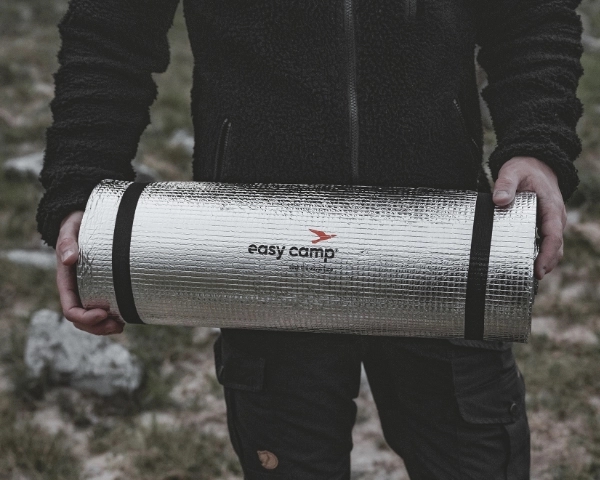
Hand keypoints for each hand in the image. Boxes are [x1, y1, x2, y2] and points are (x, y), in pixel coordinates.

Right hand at [56, 210, 123, 334]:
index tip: (103, 313)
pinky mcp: (104, 286)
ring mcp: (90, 290)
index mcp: (67, 281)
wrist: (86, 220)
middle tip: (118, 326)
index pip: (71, 309)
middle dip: (98, 327)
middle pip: (82, 320)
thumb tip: (69, 259)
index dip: (85, 317)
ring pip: (94, 319)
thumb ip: (67, 242)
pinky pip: (106, 308)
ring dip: (106, 327)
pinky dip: (114, 316)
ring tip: (122, 325)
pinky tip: (127, 315)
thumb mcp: (70, 229)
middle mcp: (78, 289)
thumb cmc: (77, 225)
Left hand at [492, 156, 565, 280]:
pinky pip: (544, 241)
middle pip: (555, 246)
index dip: (547, 254)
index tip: (539, 269)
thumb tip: (499, 200)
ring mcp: (550, 221)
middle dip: (547, 263)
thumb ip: (505, 185)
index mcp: (551, 207)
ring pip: (552, 246)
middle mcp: (554, 217)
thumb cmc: (523, 168)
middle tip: (532, 278)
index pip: (553, 235)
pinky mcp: (542, 223)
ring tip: (528, 277)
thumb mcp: (512, 172)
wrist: (534, 162)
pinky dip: (538, 254)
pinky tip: (524, 264)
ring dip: (544, 261)